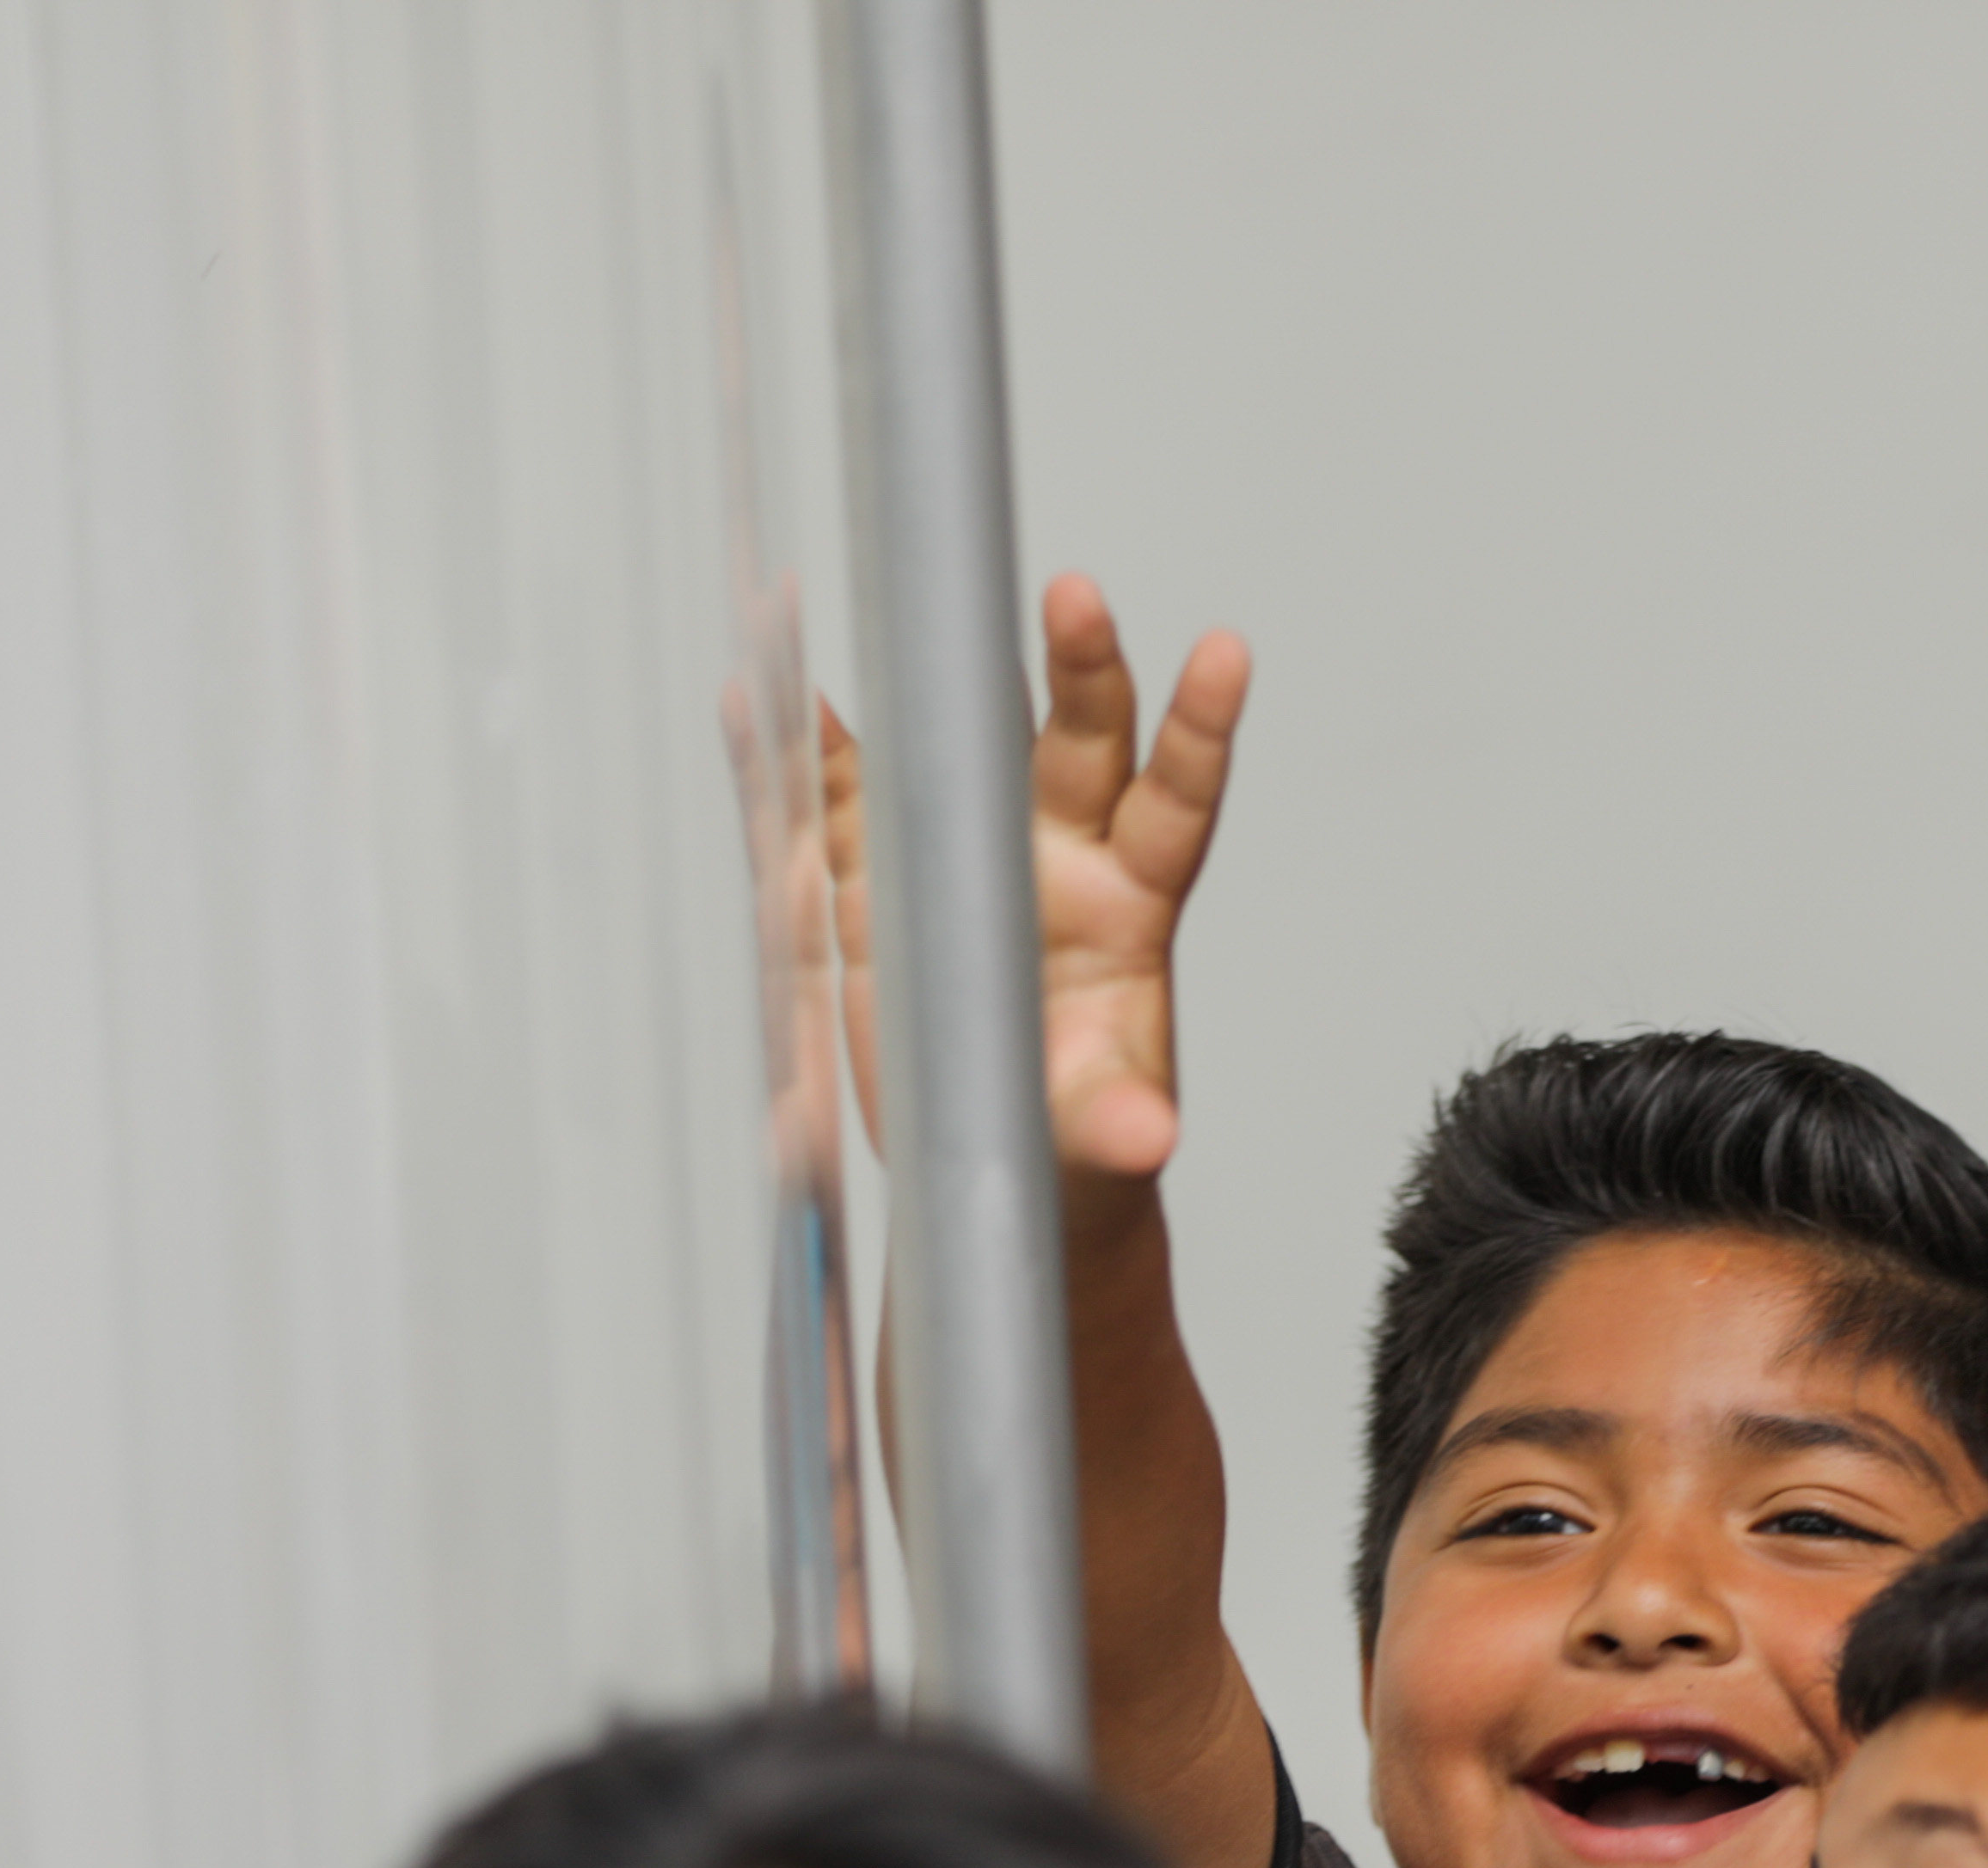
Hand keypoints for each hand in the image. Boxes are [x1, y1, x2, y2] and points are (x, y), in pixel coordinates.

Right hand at [817, 580, 1243, 1222]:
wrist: (1000, 1162)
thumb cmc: (1073, 1139)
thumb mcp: (1101, 1143)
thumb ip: (1119, 1127)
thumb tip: (1146, 1138)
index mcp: (1125, 914)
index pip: (1172, 805)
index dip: (1198, 731)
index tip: (1226, 656)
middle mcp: (1051, 862)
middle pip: (1074, 745)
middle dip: (1078, 667)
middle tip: (1075, 595)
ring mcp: (960, 860)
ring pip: (951, 744)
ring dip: (926, 670)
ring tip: (900, 586)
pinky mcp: (878, 886)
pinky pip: (832, 801)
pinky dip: (793, 750)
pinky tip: (761, 688)